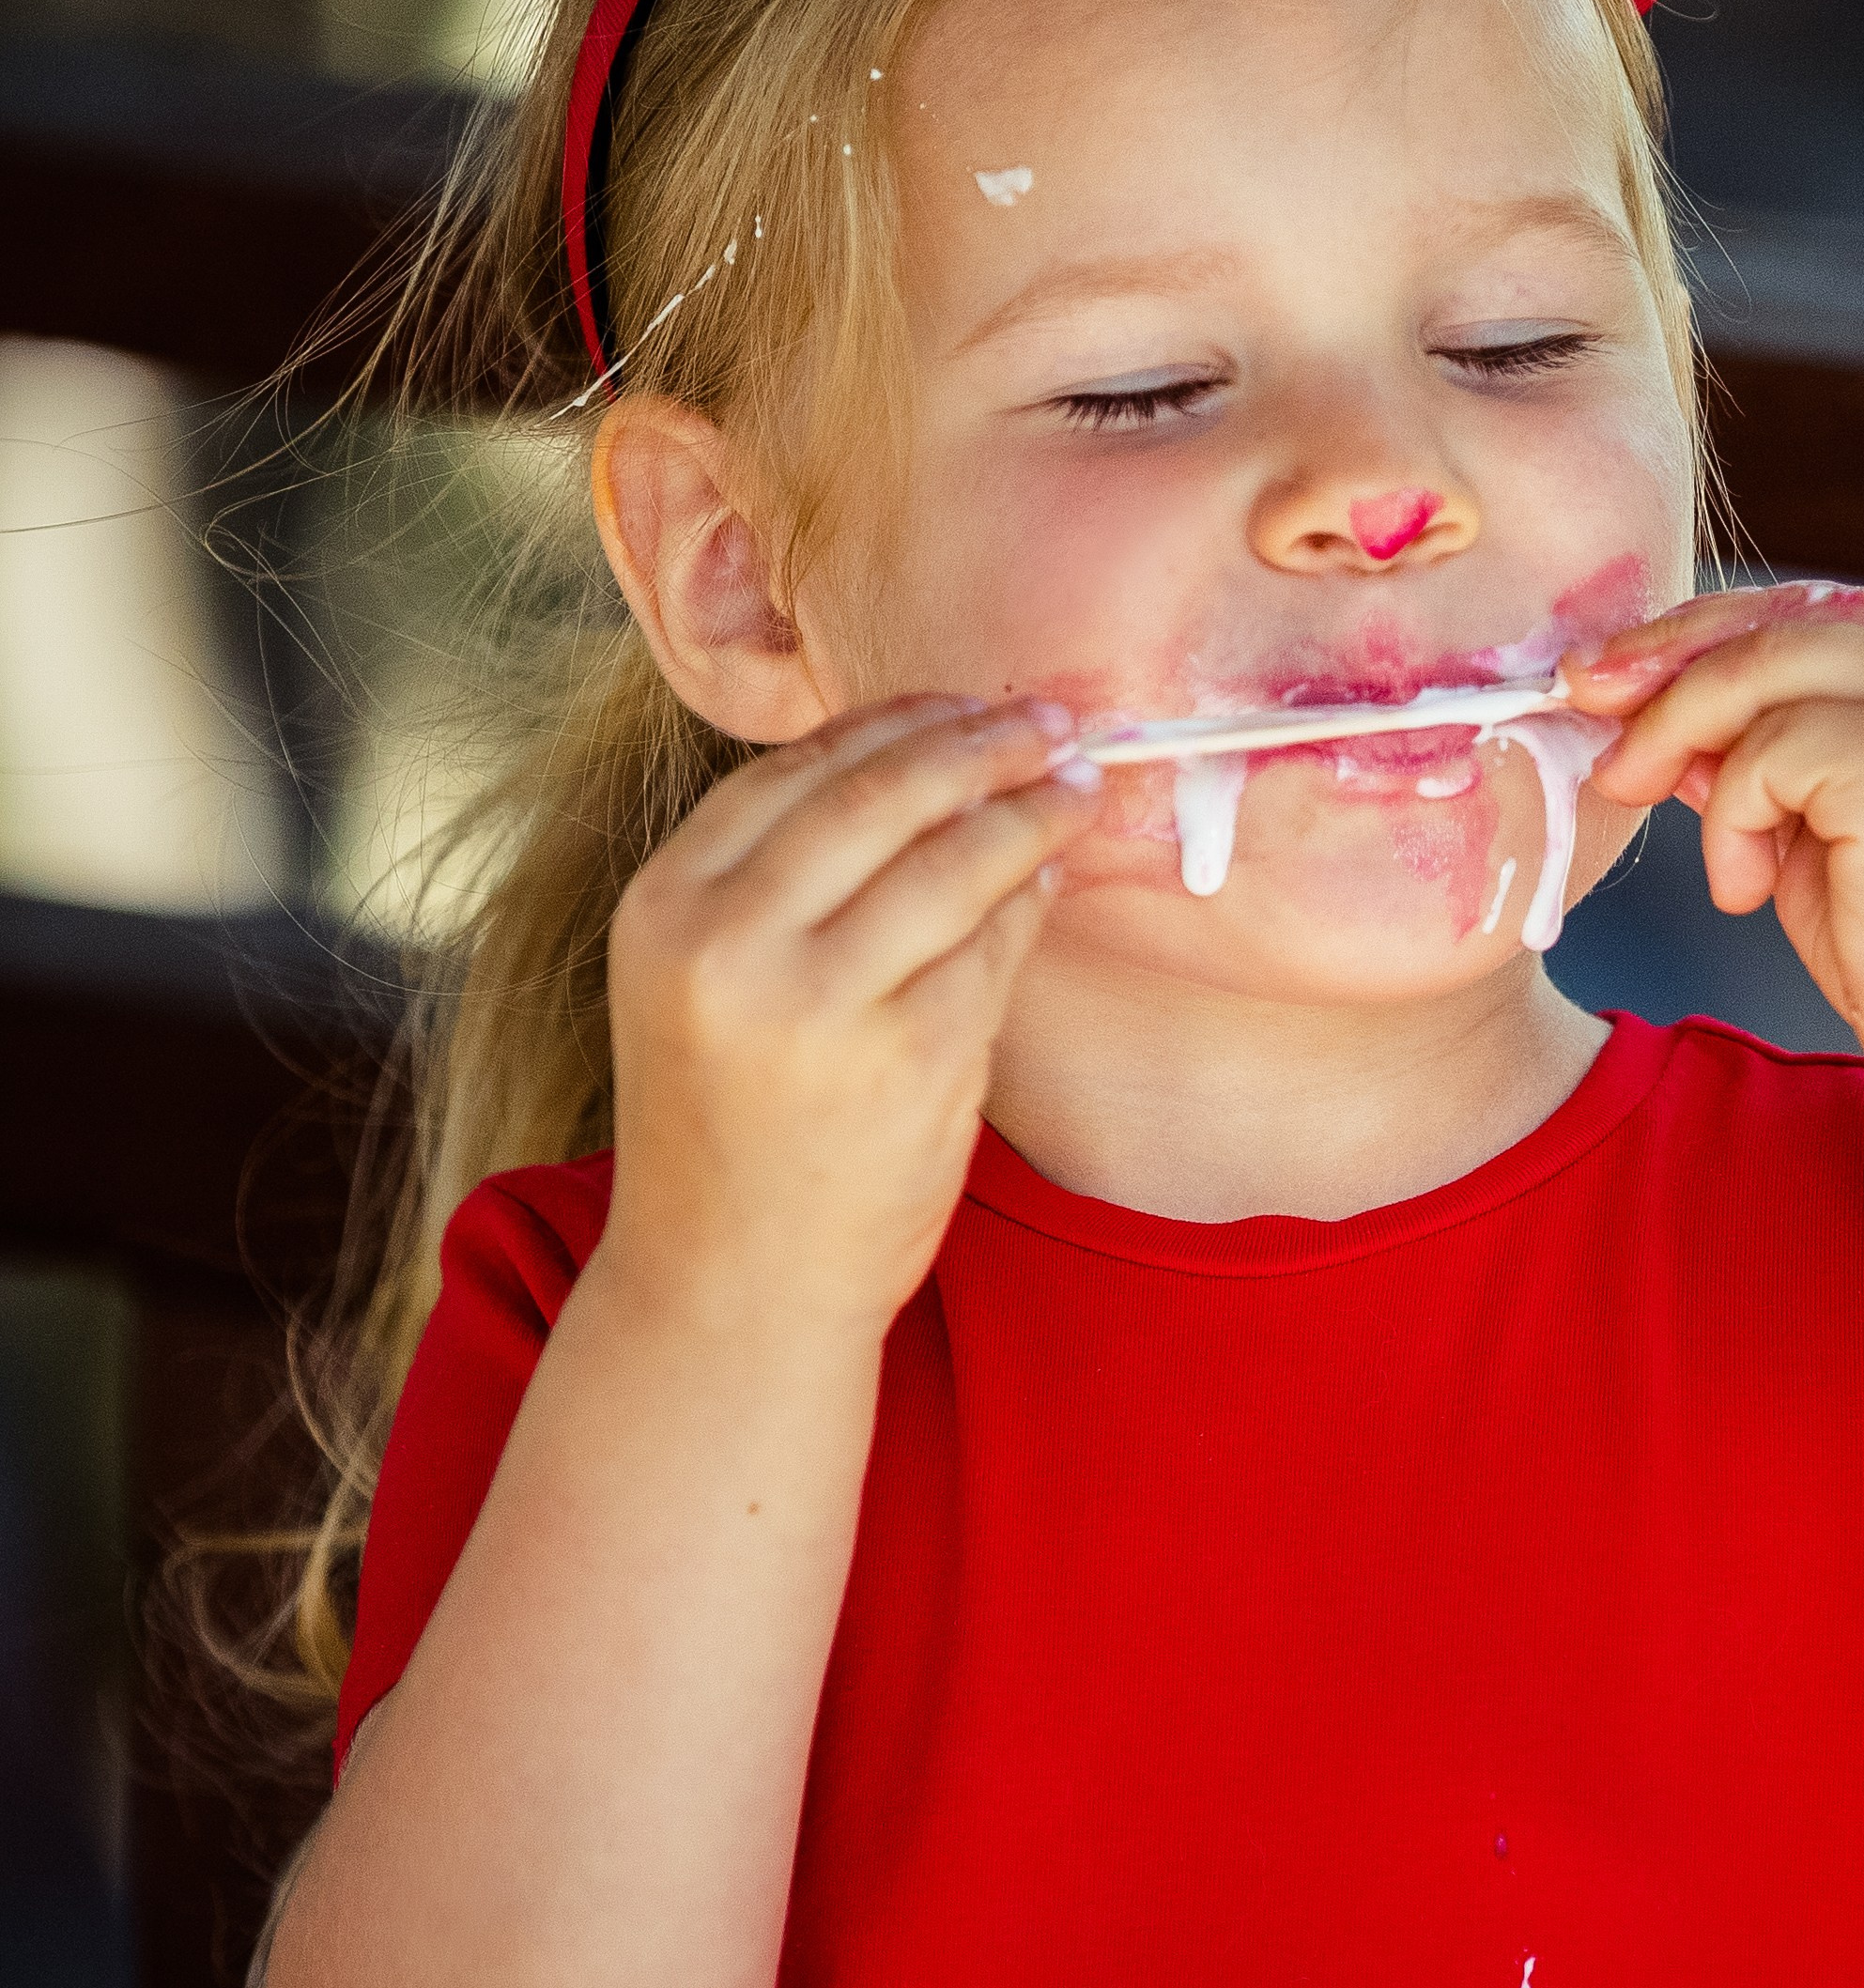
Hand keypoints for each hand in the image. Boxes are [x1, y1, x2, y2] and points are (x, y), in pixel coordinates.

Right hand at [600, 697, 1098, 1339]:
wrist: (731, 1283)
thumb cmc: (728, 1125)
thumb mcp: (701, 983)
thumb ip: (779, 879)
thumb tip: (930, 762)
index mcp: (666, 907)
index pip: (793, 774)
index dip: (891, 725)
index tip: (961, 704)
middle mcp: (733, 944)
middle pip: (880, 797)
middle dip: (978, 745)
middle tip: (1048, 722)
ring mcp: (825, 1004)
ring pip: (953, 863)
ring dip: (1027, 812)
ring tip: (1073, 786)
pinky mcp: (914, 1059)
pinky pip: (991, 951)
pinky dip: (1027, 906)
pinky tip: (1045, 884)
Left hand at [1568, 584, 1863, 1119]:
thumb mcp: (1833, 835)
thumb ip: (1771, 760)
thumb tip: (1660, 708)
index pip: (1831, 613)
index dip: (1719, 633)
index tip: (1625, 670)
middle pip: (1794, 617)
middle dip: (1671, 651)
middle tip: (1585, 693)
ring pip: (1766, 666)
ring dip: (1676, 728)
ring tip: (1638, 794)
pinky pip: (1766, 750)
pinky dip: (1728, 814)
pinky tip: (1745, 888)